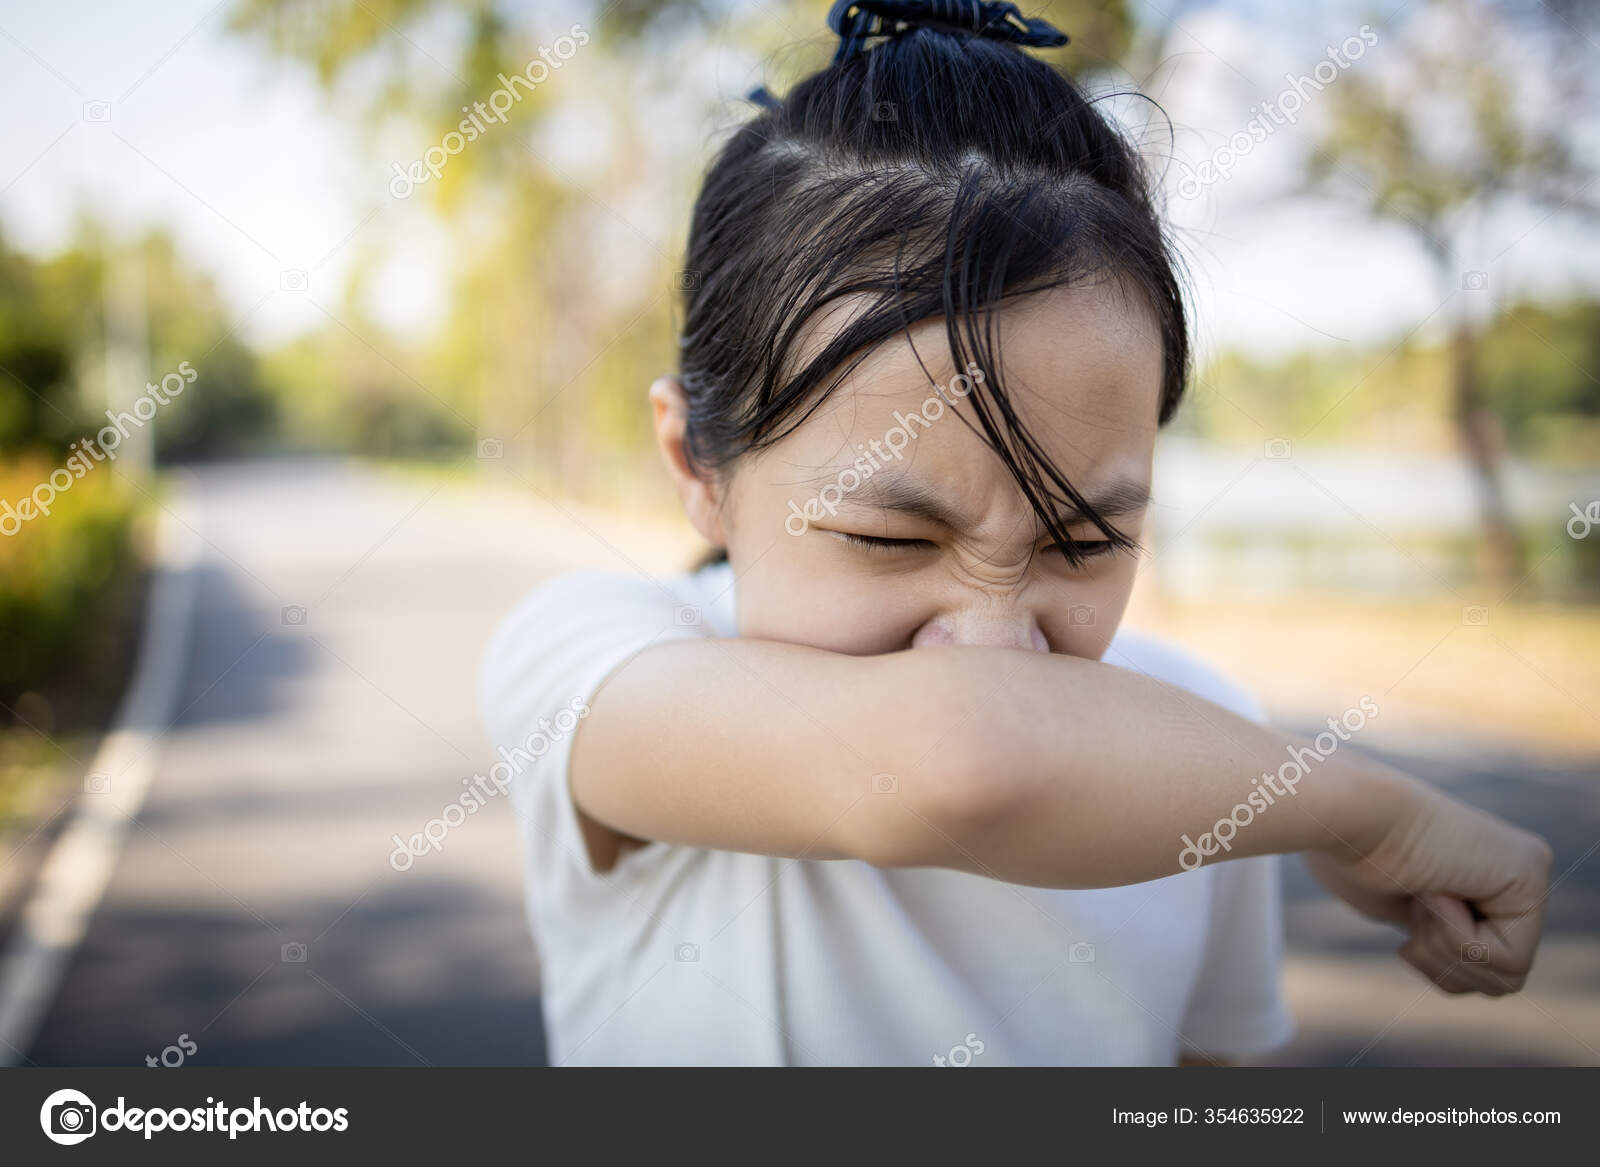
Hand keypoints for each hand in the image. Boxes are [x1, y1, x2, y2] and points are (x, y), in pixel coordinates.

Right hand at [1305, 781, 1552, 995]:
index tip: (1408, 904)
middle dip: (1444, 960)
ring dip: (1446, 948)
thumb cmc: (1350, 855)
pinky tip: (1437, 890)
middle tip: (1416, 902)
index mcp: (1489, 882)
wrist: (1345, 815)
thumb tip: (1455, 965)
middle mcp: (1517, 874)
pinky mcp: (1530, 871)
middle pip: (1500, 980)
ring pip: (1507, 978)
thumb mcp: (1400, 910)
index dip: (1433, 958)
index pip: (1481, 970)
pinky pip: (1510, 959)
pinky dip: (1458, 938)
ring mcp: (1529, 870)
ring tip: (1424, 894)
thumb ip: (1440, 933)